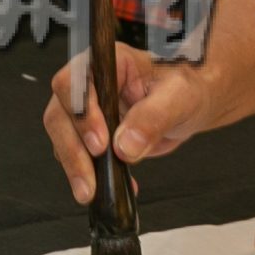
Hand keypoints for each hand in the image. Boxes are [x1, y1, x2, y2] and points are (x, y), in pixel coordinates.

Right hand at [43, 44, 211, 202]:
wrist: (194, 104)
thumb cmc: (188, 88)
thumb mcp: (179, 97)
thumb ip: (153, 117)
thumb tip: (125, 145)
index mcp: (109, 63)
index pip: (76, 81)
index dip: (81, 112)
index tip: (100, 144)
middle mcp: (92, 84)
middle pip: (61, 112)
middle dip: (72, 149)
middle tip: (90, 179)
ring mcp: (89, 110)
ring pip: (63, 136)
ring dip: (75, 167)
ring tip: (92, 191)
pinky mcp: (91, 134)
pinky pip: (79, 155)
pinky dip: (91, 174)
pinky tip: (111, 187)